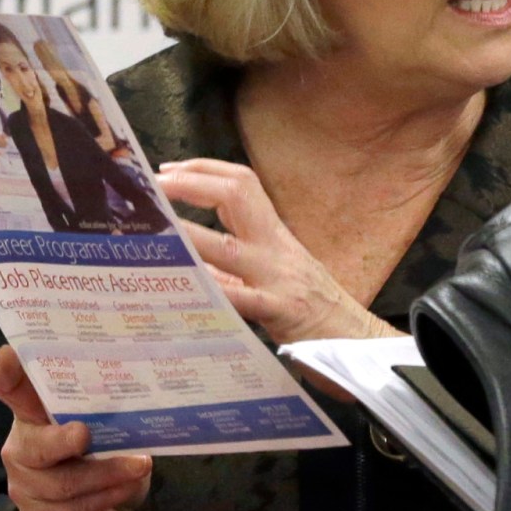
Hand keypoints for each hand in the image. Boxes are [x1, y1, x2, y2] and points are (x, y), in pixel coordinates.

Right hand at [0, 345, 149, 510]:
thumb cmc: (97, 456)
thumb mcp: (101, 425)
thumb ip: (104, 404)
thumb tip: (141, 377)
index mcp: (32, 415)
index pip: (12, 390)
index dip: (7, 374)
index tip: (8, 355)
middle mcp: (22, 450)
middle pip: (35, 445)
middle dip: (61, 440)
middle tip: (85, 434)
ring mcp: (29, 488)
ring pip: (65, 483)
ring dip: (108, 472)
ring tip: (141, 465)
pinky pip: (78, 509)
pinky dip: (110, 495)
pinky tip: (129, 486)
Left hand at [158, 158, 403, 343]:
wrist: (358, 340)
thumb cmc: (316, 309)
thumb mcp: (279, 273)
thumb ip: (238, 262)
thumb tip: (189, 257)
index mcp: (275, 234)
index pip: (243, 183)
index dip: (205, 169)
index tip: (169, 170)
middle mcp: (275, 248)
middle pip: (237, 194)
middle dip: (193, 183)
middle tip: (155, 185)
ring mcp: (276, 279)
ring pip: (226, 246)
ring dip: (186, 235)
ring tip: (153, 229)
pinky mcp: (279, 312)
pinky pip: (239, 299)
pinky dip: (209, 291)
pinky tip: (182, 291)